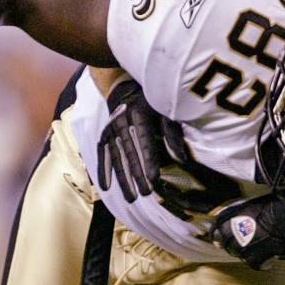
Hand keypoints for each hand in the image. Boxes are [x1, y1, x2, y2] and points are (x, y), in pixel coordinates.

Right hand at [97, 79, 186, 202]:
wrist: (123, 87)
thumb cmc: (151, 101)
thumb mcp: (165, 110)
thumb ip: (172, 133)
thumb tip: (181, 159)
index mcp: (139, 113)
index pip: (145, 140)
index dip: (149, 160)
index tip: (154, 178)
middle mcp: (122, 121)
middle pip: (130, 152)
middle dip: (137, 174)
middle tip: (145, 193)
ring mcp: (110, 129)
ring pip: (117, 157)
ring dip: (123, 179)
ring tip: (130, 198)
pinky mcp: (104, 135)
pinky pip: (103, 155)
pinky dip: (104, 171)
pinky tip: (105, 187)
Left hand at [209, 192, 284, 268]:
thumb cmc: (273, 206)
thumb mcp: (251, 204)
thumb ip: (239, 213)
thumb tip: (234, 219)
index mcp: (229, 219)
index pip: (215, 230)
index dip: (217, 234)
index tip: (218, 237)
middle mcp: (232, 233)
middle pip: (225, 244)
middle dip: (231, 244)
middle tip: (242, 243)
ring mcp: (242, 247)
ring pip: (238, 254)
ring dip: (245, 253)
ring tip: (256, 249)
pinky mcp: (254, 258)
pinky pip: (253, 263)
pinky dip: (260, 262)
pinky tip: (267, 259)